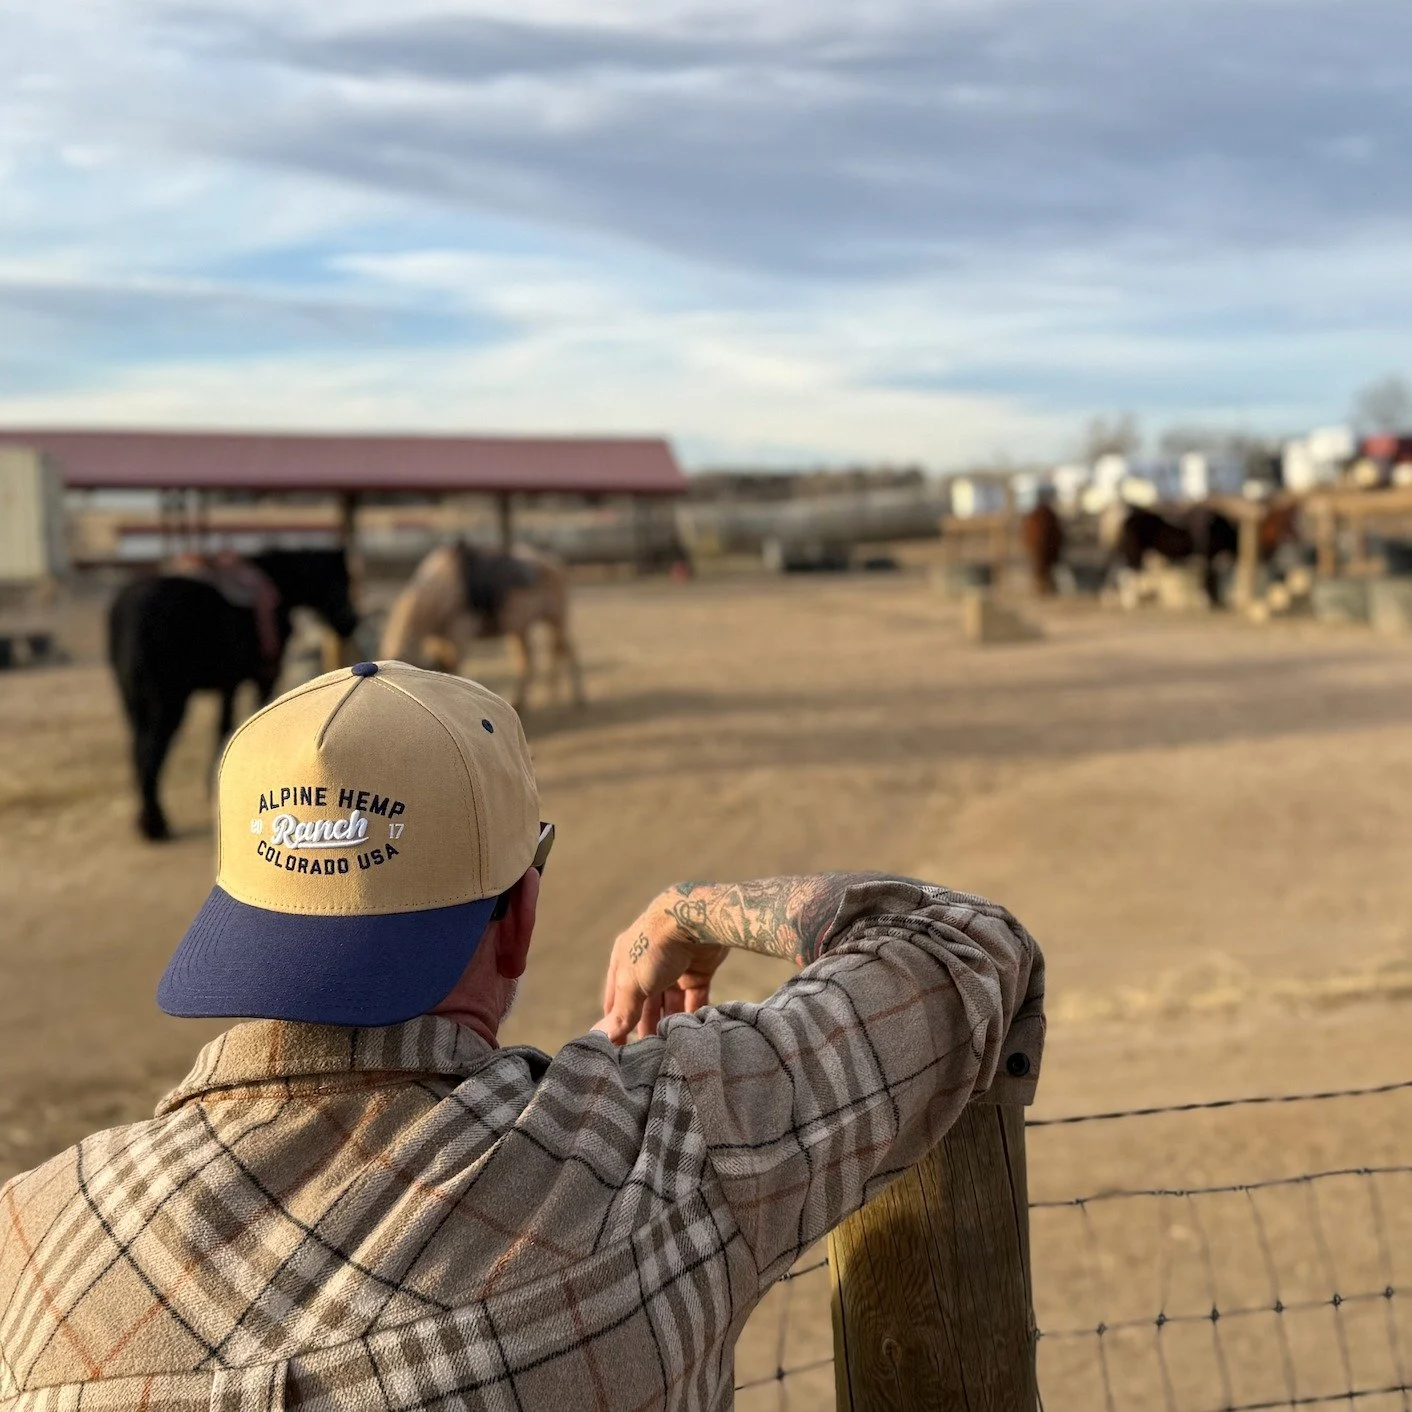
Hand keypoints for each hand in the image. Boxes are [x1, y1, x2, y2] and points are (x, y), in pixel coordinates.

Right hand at [594, 890, 730, 1045]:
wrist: (697, 921)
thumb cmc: (655, 948)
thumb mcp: (632, 983)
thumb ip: (622, 1012)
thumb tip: (602, 1036)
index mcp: (625, 961)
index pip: (617, 999)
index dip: (617, 1023)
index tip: (618, 1051)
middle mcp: (648, 964)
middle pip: (646, 1004)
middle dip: (646, 1027)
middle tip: (649, 1056)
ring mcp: (675, 967)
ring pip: (671, 1004)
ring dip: (671, 1024)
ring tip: (671, 1049)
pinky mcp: (699, 970)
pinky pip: (695, 999)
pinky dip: (693, 1015)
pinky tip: (692, 1034)